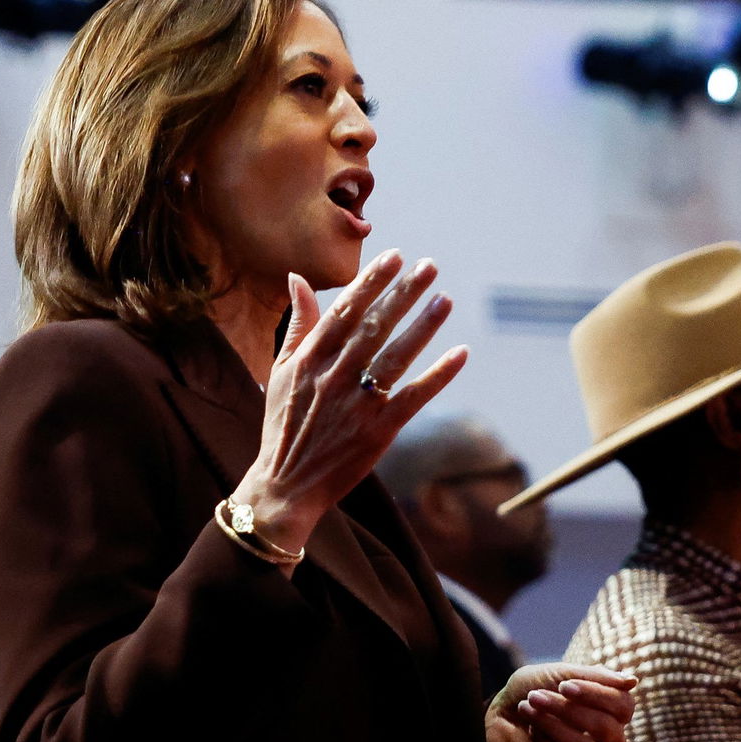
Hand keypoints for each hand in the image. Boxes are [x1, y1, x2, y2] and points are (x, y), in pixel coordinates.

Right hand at [232, 250, 468, 559]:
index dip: (371, 282)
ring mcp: (357, 405)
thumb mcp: (279, 370)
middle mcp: (333, 377)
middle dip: (403, 294)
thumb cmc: (283, 424)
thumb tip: (296, 278)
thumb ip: (297, 324)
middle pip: (374, 327)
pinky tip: (461, 353)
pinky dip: (438, 375)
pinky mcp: (378, 431)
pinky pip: (414, 397)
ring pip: (396, 356)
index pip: (344, 310)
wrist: (285, 485)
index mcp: (309, 359)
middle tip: (430, 266)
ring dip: (424, 326)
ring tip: (445, 300)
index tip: (395, 256)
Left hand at [486, 663, 637, 741]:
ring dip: (553, 726)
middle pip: (608, 728)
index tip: (564, 685)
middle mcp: (609, 739)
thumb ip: (595, 677)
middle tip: (536, 696)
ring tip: (528, 710)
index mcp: (611, 711)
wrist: (498, 716)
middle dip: (568, 710)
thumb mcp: (559, 675)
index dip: (597, 694)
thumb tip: (634, 682)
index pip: (624, 705)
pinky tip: (534, 735)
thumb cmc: (532, 692)